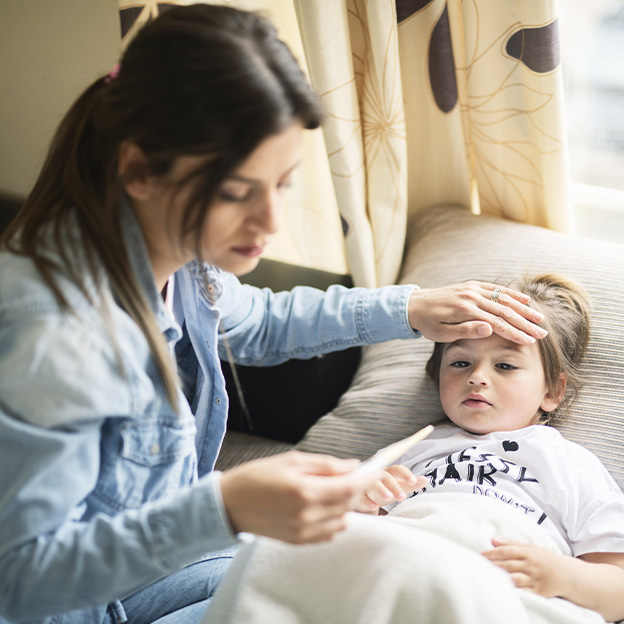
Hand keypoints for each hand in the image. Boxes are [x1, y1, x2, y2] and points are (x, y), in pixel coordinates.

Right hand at [220, 451, 372, 543]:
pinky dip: (335, 519)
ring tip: (335, 489)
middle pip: (348, 504)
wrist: (229, 505)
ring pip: (343, 521)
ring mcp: (303, 532)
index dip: (366, 479)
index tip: (376, 470)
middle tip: (356, 475)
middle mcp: (306, 515)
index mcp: (305, 491)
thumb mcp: (291, 460)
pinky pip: (330, 533)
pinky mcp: (299, 542)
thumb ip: (325, 465)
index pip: (348, 488)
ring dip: (346, 505)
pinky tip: (324, 506)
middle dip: (358, 489)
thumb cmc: (257, 476)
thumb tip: (353, 466)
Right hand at [353, 465, 425, 514]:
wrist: (363, 494)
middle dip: (394, 485)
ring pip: (372, 483)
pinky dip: (367, 500)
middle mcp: (376, 475)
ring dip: (380, 489)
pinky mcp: (357, 493)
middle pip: (384, 476)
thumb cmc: (384, 488)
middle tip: (402, 497)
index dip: (405, 474)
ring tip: (389, 498)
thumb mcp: (397, 486)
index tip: (414, 481)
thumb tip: (426, 480)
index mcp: (388, 472)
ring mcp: (365, 483)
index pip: (397, 469)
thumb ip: (410, 484)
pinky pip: (361, 495)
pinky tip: (374, 506)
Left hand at [407, 281, 546, 344]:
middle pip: (505, 310)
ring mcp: (473, 289)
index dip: (515, 333)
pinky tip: (525, 300)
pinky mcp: (472, 285)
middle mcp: (472, 297)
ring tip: (540, 319)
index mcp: (466, 311)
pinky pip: (495, 289)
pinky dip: (511, 294)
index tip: (530, 341)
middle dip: (526, 323)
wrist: (415, 304)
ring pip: (504, 298)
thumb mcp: (443, 333)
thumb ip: (466, 330)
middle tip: (543, 333)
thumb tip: (489, 329)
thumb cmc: (428, 323)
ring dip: (524, 308)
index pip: (497, 323)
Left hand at [482, 538, 567, 596]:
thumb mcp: (529, 547)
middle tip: (477, 566)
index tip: (479, 555)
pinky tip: (503, 590)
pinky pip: (524, 592)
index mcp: (527, 552)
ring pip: (514, 578)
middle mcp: (531, 565)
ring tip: (487, 578)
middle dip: (492, 565)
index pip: (506, 551)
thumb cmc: (544, 558)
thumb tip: (492, 540)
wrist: (568, 574)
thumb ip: (510, 543)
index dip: (491, 553)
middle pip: (508, 564)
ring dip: (501, 578)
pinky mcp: (539, 592)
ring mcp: (535, 579)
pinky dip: (514, 591)